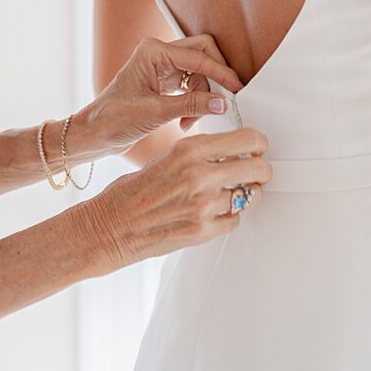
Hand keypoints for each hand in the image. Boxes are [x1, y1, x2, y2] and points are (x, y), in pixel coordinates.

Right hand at [81, 127, 270, 270]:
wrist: (110, 227)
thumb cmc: (132, 192)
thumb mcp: (165, 158)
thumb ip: (199, 155)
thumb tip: (232, 153)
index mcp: (188, 150)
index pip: (247, 139)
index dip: (258, 143)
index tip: (258, 147)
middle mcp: (199, 175)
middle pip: (258, 168)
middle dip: (261, 170)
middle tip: (257, 171)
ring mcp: (204, 206)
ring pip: (250, 196)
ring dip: (245, 194)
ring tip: (230, 193)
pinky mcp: (204, 231)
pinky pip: (235, 219)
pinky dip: (229, 215)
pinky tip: (213, 211)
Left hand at [82, 36, 243, 155]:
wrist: (94, 134)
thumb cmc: (112, 119)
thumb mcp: (155, 112)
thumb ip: (191, 105)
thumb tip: (222, 102)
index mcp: (153, 52)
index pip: (199, 56)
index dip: (220, 72)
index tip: (236, 88)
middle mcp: (158, 54)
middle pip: (203, 56)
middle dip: (214, 80)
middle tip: (222, 101)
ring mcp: (162, 67)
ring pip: (199, 73)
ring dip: (202, 96)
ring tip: (192, 121)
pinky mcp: (164, 82)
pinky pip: (191, 86)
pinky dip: (194, 102)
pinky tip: (187, 121)